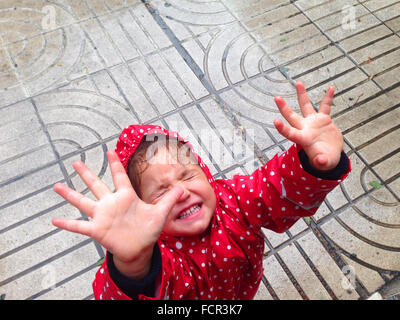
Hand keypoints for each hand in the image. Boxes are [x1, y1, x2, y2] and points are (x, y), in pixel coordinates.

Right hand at [52, 150, 182, 274]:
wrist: (140, 248)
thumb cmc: (148, 230)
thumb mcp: (160, 213)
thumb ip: (170, 200)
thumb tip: (183, 188)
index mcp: (126, 197)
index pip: (119, 176)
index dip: (115, 164)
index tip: (109, 151)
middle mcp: (111, 203)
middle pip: (96, 185)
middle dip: (86, 173)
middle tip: (76, 161)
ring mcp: (102, 216)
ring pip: (83, 202)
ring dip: (70, 194)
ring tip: (56, 185)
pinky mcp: (97, 230)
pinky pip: (79, 226)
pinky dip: (67, 224)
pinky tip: (54, 220)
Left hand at [273, 82, 343, 170]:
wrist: (330, 155)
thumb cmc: (325, 161)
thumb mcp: (324, 163)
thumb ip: (321, 162)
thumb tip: (321, 162)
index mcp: (303, 139)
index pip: (290, 133)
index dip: (282, 128)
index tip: (275, 121)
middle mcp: (305, 128)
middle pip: (292, 116)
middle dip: (284, 107)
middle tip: (276, 97)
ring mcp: (313, 122)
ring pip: (306, 106)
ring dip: (302, 95)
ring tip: (298, 83)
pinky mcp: (324, 119)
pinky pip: (325, 106)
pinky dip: (328, 98)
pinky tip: (330, 88)